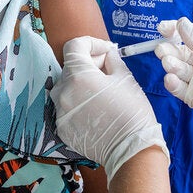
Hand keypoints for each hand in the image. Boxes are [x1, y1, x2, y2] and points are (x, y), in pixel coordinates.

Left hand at [52, 36, 168, 185]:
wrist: (130, 149)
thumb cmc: (131, 111)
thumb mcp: (125, 78)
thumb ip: (112, 60)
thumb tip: (107, 54)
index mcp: (77, 76)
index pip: (74, 46)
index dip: (92, 43)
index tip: (106, 49)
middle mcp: (62, 93)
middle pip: (70, 67)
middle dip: (89, 63)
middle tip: (109, 68)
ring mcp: (60, 112)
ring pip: (66, 88)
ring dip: (82, 83)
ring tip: (102, 90)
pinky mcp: (62, 128)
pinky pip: (67, 107)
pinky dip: (79, 102)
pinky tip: (97, 108)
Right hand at [156, 17, 192, 168]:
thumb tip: (181, 23)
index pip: (191, 34)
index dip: (176, 30)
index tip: (162, 28)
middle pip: (181, 52)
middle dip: (170, 50)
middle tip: (162, 50)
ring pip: (179, 69)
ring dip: (172, 65)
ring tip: (169, 64)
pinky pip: (180, 88)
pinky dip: (173, 83)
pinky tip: (171, 79)